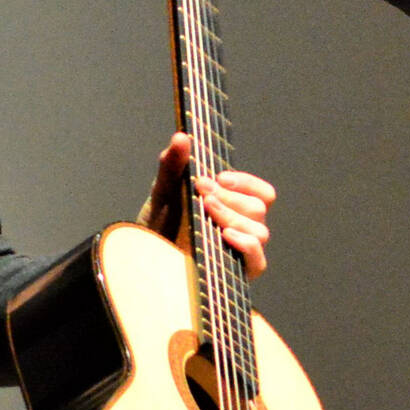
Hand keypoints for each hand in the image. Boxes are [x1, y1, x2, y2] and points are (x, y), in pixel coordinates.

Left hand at [138, 133, 276, 277]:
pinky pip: (258, 258)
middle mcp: (245, 228)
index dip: (246, 182)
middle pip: (258, 207)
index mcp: (237, 207)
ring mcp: (245, 251)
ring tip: (206, 208)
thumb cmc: (161, 224)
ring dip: (232, 215)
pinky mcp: (241, 273)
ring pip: (259, 230)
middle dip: (229, 196)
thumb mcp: (164, 190)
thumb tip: (181, 136)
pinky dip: (245, 243)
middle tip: (201, 190)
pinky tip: (224, 234)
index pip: (262, 193)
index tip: (219, 178)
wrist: (147, 258)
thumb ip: (173, 164)